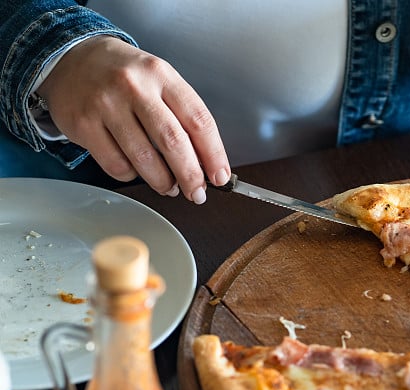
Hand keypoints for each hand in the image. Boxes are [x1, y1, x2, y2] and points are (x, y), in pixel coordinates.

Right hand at [36, 36, 229, 202]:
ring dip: (162, 181)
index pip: (199, 120)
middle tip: (197, 193)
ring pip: (144, 159)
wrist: (72, 57)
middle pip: (173, 142)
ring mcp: (106, 104)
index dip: (214, 154)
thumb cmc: (125, 75)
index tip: (220, 177)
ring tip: (169, 186)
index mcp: (162, 75)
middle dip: (190, 176)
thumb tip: (205, 162)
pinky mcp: (83, 124)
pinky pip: (116, 164)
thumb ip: (182, 115)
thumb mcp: (159, 80)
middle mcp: (134, 87)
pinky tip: (136, 169)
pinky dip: (131, 175)